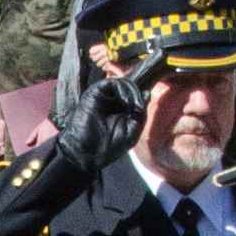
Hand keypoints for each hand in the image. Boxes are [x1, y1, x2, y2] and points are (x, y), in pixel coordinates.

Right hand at [53, 63, 146, 180]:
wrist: (89, 153)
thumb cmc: (109, 146)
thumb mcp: (133, 129)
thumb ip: (141, 112)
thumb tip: (146, 93)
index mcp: (120, 109)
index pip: (134, 93)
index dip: (142, 93)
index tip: (145, 103)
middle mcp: (111, 100)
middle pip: (129, 85)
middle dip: (138, 94)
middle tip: (139, 108)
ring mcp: (103, 96)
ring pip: (122, 82)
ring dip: (132, 92)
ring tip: (134, 107)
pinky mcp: (94, 93)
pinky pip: (111, 82)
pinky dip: (122, 88)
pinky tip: (125, 101)